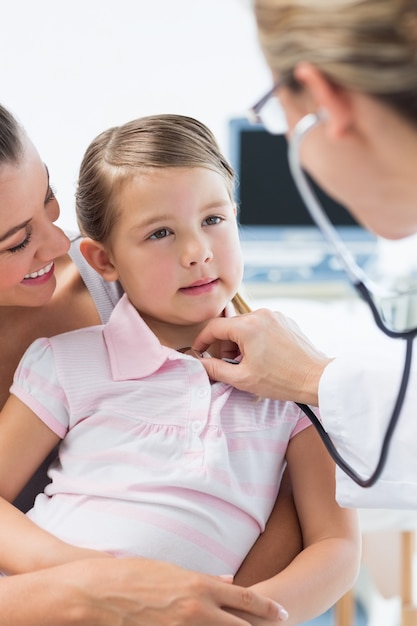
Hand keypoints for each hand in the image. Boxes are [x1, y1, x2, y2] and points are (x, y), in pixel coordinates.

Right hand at [59, 557, 287, 624]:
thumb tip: (229, 581)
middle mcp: (197, 609)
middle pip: (240, 625)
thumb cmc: (134, 574)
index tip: (283, 612)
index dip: (267, 607)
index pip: (246, 598)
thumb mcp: (173, 570)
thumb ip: (204, 579)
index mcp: (200, 586)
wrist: (98, 591)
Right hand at [193, 308, 330, 404]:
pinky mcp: (285, 321)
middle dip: (226, 345)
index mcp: (248, 326)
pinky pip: (262, 326)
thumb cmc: (282, 380)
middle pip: (231, 326)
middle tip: (231, 366)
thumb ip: (215, 369)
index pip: (214, 327)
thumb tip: (199, 363)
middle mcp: (261, 314)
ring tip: (250, 363)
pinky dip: (256, 339)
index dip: (203, 340)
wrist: (316, 378)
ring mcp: (275, 316)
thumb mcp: (242, 378)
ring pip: (246, 326)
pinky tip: (264, 357)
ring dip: (241, 342)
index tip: (200, 352)